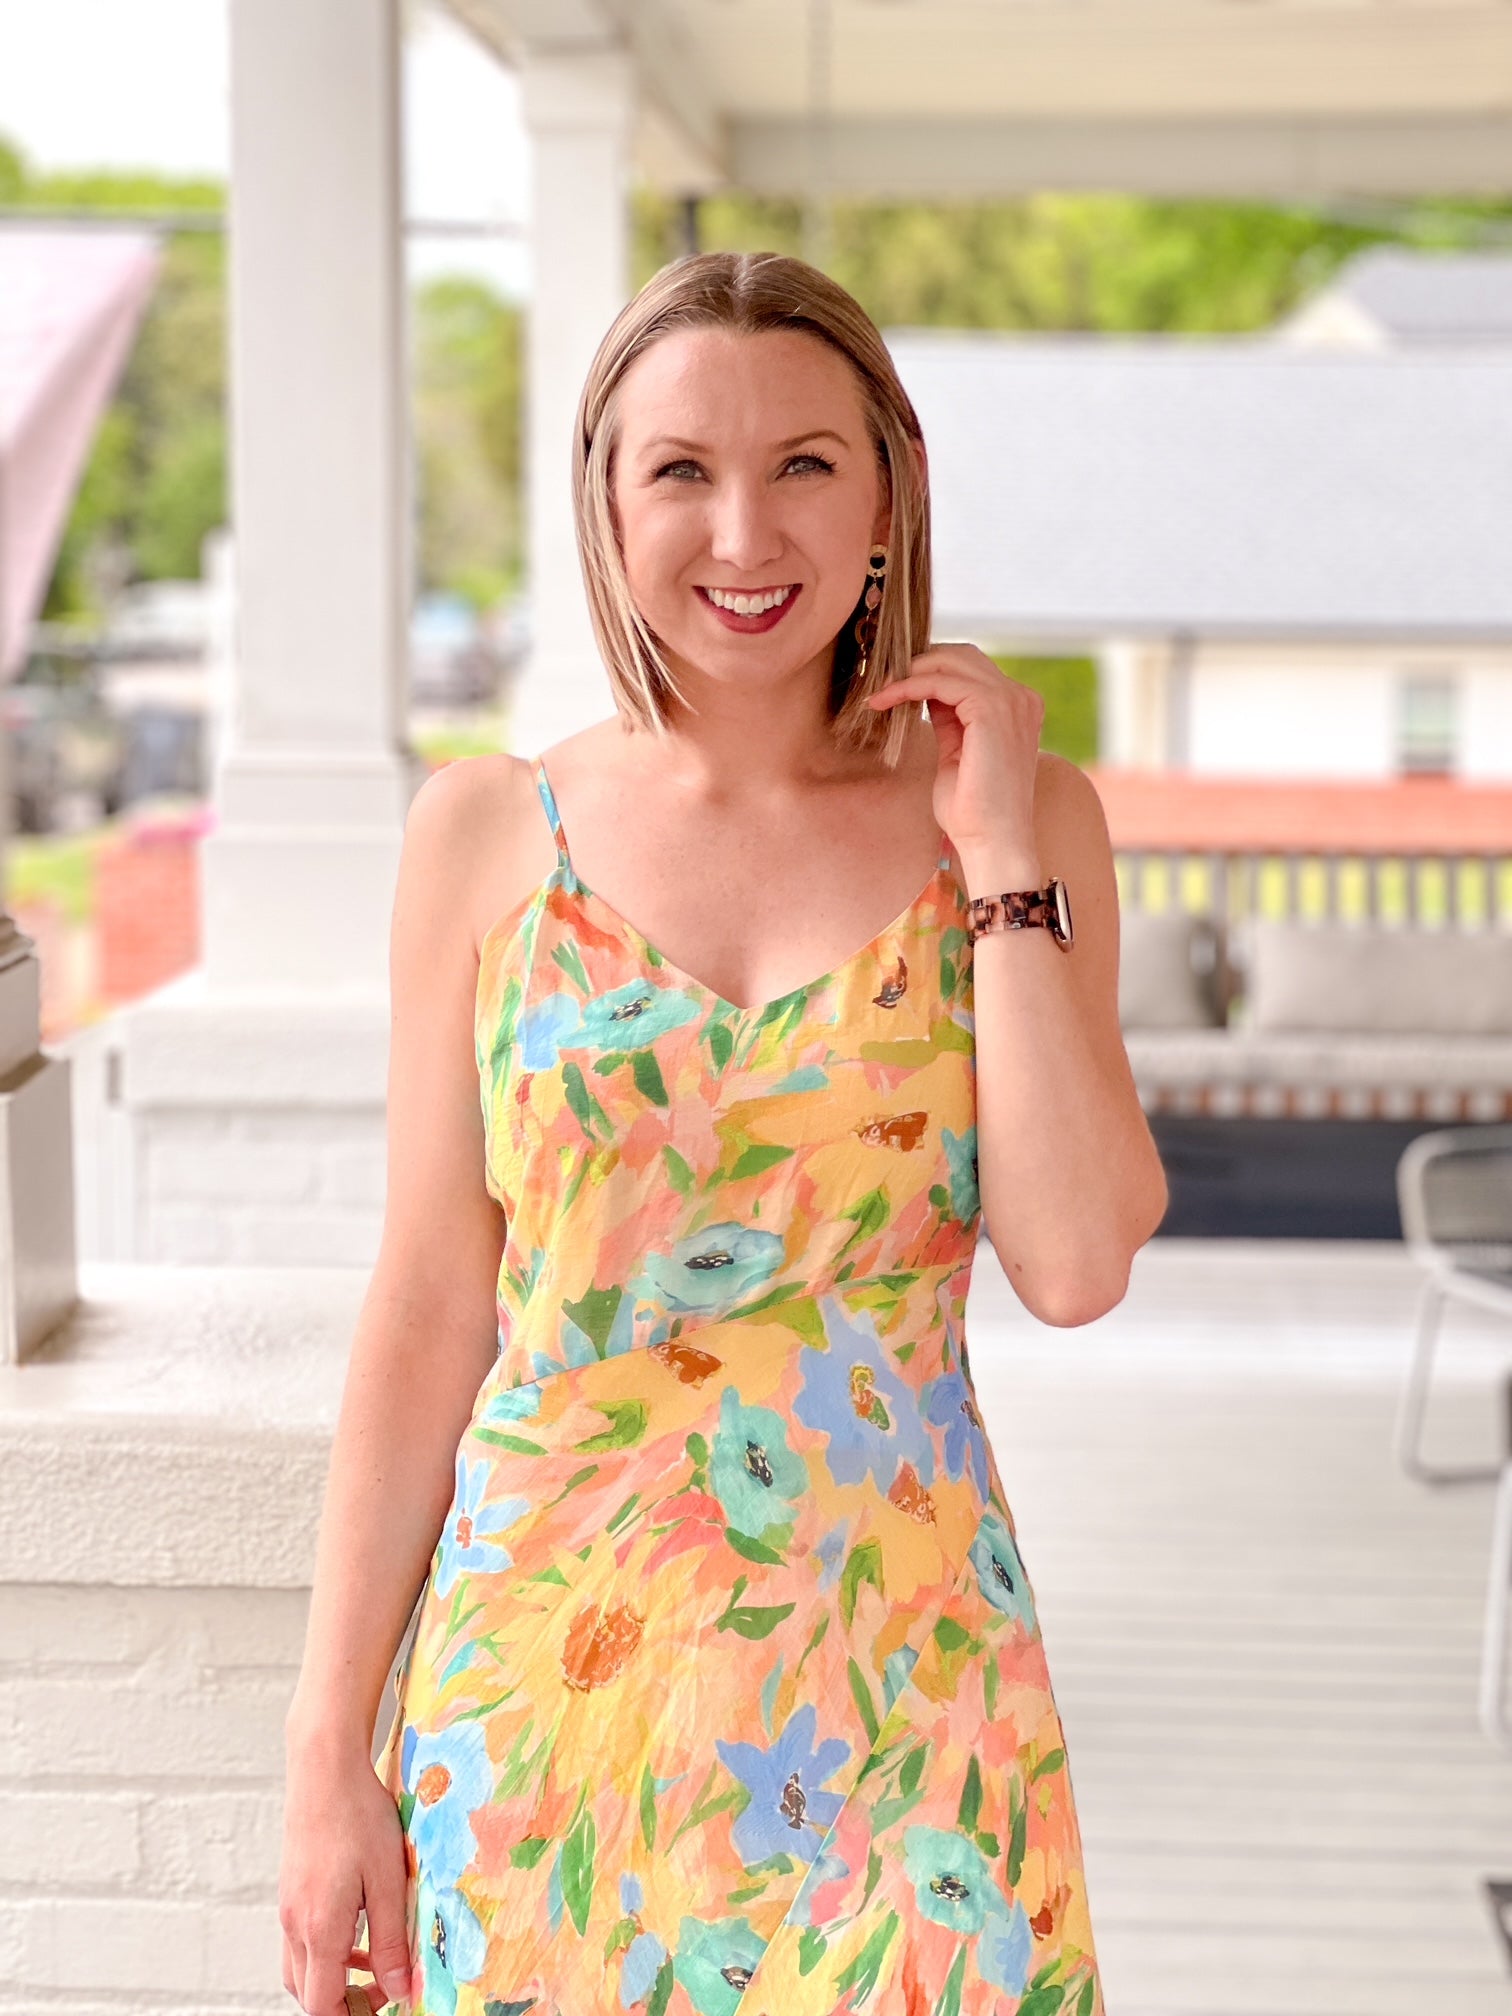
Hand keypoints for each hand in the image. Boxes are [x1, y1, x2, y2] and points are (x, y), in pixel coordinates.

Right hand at [279, 1741, 412, 2014]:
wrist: (325, 1768)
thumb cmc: (359, 1816)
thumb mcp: (388, 1880)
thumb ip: (391, 1941)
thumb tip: (399, 1989)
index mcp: (319, 1929)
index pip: (323, 2005)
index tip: (387, 2006)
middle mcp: (295, 1925)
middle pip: (307, 1993)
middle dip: (343, 2004)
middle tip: (386, 1991)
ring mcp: (288, 1907)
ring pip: (301, 1968)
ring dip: (334, 1979)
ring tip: (376, 1963)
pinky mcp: (291, 1890)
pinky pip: (301, 1940)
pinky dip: (326, 1951)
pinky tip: (357, 1928)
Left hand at [868, 644, 1042, 869]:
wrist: (992, 841)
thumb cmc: (972, 809)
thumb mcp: (956, 750)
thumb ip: (948, 717)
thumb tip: (925, 689)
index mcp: (1017, 707)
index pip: (970, 667)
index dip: (929, 669)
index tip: (892, 684)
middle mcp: (1021, 697)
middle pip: (961, 654)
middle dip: (917, 663)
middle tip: (881, 683)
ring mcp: (1011, 701)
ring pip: (950, 661)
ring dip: (908, 672)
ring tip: (878, 693)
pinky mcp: (992, 710)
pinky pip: (941, 681)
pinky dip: (908, 685)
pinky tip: (885, 700)